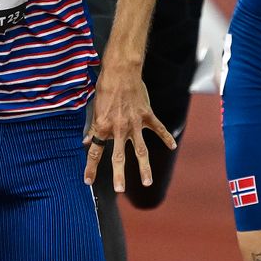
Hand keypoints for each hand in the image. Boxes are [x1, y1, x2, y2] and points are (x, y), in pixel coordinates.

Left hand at [85, 70, 173, 191]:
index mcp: (103, 127)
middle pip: (118, 156)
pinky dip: (166, 137)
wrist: (121, 71)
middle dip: (118, 175)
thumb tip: (88, 142)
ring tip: (147, 182)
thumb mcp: (95, 108)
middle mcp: (119, 128)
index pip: (95, 152)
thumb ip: (94, 127)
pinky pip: (158, 129)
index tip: (88, 180)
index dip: (91, 168)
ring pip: (140, 150)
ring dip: (143, 167)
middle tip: (119, 190)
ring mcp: (134, 123)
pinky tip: (172, 146)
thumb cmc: (105, 88)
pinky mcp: (147, 116)